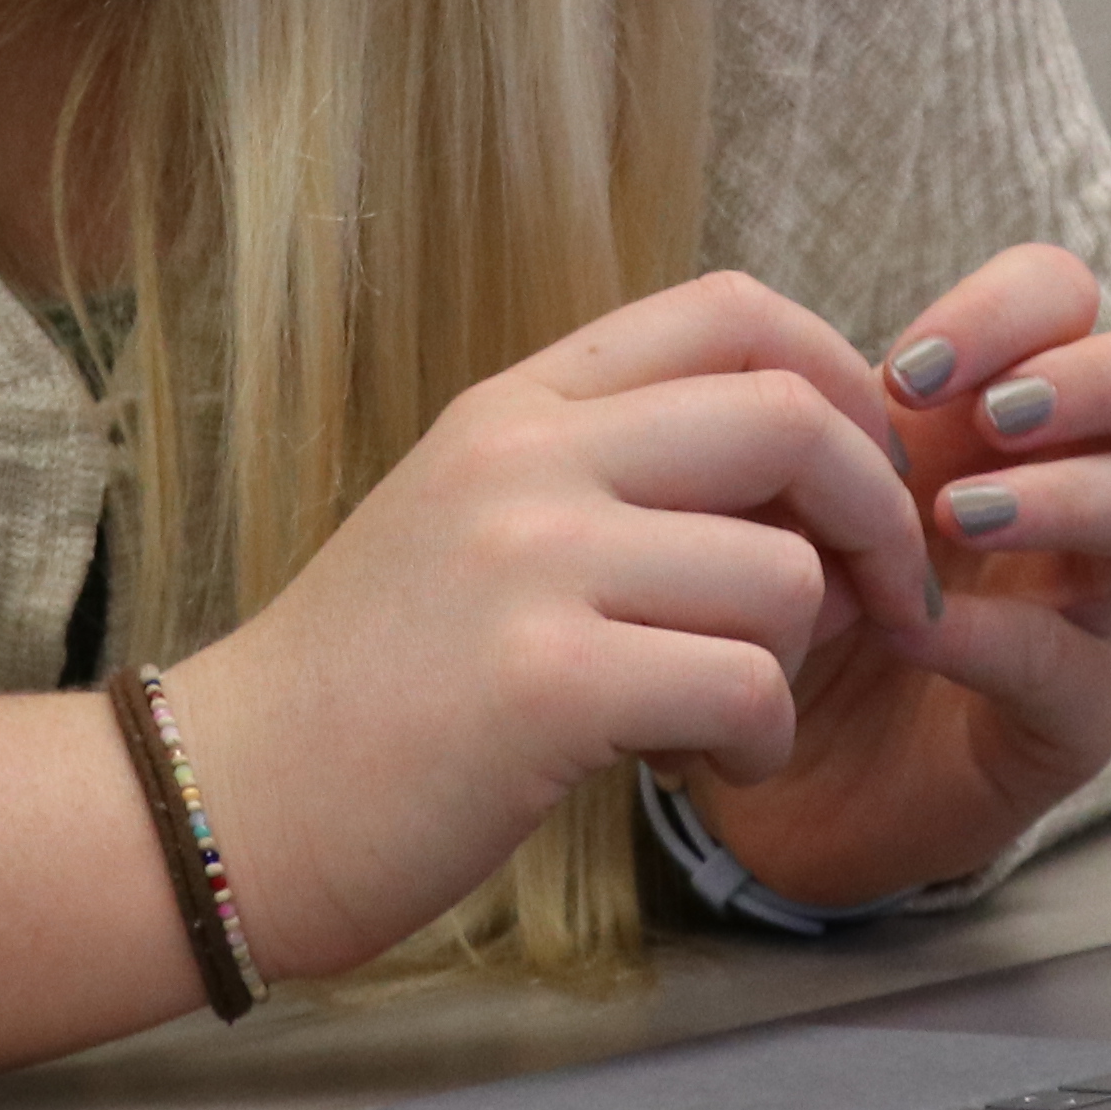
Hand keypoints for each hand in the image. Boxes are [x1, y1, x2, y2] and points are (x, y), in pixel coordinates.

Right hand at [165, 271, 959, 983]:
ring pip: (782, 573)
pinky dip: (757, 741)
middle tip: (882, 602)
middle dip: (877, 515)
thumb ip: (614, 475)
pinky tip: (694, 765)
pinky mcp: (542, 683)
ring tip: (728, 713)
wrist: (228, 800)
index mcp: (517, 405)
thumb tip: (806, 469)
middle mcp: (526, 458)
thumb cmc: (372, 685)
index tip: (863, 477)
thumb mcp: (477, 523)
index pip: (733, 309)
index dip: (842, 379)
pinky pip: (745, 685)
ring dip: (797, 663)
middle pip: (790, 417)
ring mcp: (529, 562)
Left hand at [681, 243, 1110, 912]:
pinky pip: (1080, 659)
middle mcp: (1090, 482)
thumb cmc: (796, 589)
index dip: (1012, 308)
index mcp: (1013, 405)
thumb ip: (831, 416)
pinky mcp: (1081, 715)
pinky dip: (998, 635)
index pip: (1072, 297)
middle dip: (1107, 375)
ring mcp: (1102, 599)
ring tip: (956, 518)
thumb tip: (812, 359)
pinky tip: (916, 633)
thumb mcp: (805, 481)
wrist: (769, 762)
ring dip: (1072, 493)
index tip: (907, 377)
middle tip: (995, 420)